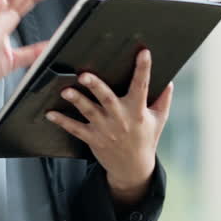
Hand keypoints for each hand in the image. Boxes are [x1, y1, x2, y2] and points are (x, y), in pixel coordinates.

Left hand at [45, 49, 173, 188]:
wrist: (133, 168)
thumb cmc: (146, 139)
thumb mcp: (158, 120)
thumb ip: (163, 100)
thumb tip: (170, 81)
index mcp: (138, 111)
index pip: (142, 86)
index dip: (143, 69)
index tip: (143, 53)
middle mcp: (120, 119)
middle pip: (107, 99)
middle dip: (96, 86)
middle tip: (85, 75)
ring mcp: (105, 129)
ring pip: (89, 112)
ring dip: (76, 100)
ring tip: (65, 91)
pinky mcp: (93, 138)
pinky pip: (75, 129)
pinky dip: (62, 121)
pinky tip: (50, 113)